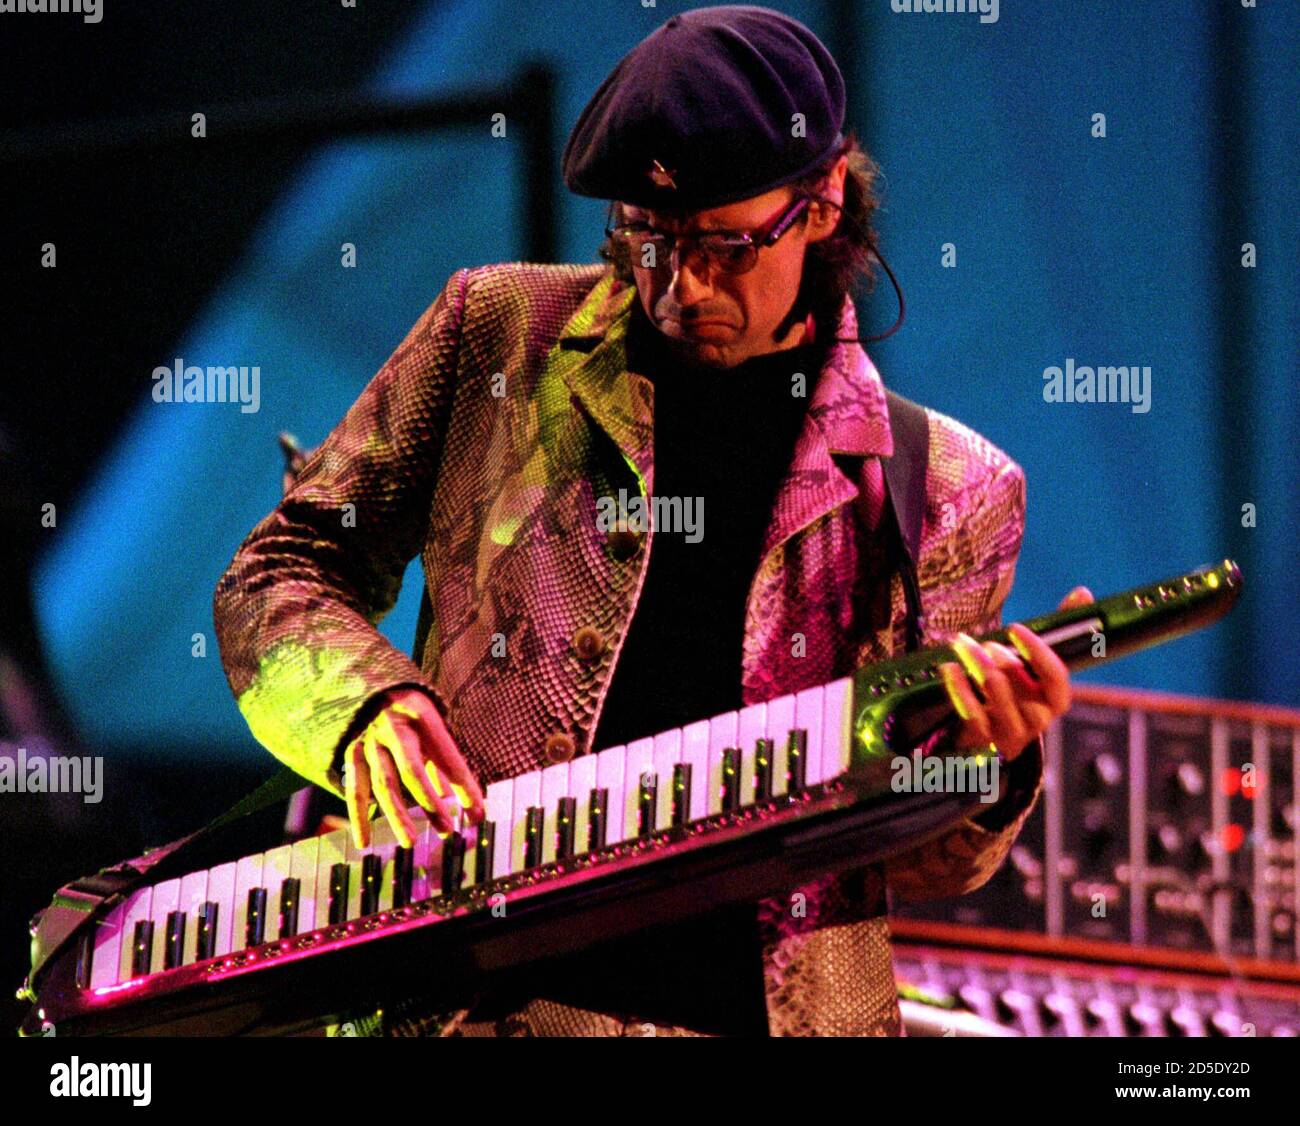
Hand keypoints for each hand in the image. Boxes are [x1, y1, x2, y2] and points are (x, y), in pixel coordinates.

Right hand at [342, 687, 485, 849]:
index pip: (446, 755)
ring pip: (382, 783)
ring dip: (397, 815)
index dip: (463, 785)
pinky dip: (358, 817)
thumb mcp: (433, 726)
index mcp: (422, 715)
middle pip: (411, 769)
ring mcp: (370, 740)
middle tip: (445, 830)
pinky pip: (355, 789)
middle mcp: (393, 726)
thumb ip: (446, 763)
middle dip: (429, 802)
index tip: (477, 813)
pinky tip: (364, 842)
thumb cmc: (413, 714)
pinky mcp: (351, 753)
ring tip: (410, 841)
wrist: (371, 687)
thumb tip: (465, 804)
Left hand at [938, 586, 1093, 760]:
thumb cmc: (1016, 689)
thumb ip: (1059, 631)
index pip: (1056, 676)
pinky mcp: (984, 740)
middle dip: (1001, 658)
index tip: (1015, 628)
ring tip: (963, 644)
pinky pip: (971, 712)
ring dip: (977, 663)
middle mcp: (1038, 719)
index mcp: (1056, 699)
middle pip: (1022, 685)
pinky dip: (958, 686)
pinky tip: (950, 667)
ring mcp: (1011, 733)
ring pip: (995, 694)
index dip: (1037, 651)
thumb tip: (1082, 592)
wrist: (990, 732)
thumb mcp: (1036, 663)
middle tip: (985, 642)